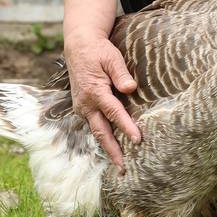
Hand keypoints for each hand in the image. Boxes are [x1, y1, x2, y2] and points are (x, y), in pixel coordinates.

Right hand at [64, 34, 140, 171]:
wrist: (79, 47)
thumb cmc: (99, 51)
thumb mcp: (112, 58)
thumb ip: (121, 74)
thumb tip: (131, 89)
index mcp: (95, 91)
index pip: (114, 113)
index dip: (126, 127)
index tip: (138, 140)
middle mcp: (86, 103)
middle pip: (101, 132)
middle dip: (113, 151)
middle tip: (123, 168)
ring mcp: (82, 107)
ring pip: (96, 131)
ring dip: (108, 147)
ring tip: (120, 162)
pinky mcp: (82, 107)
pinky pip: (93, 124)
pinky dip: (103, 136)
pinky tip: (112, 145)